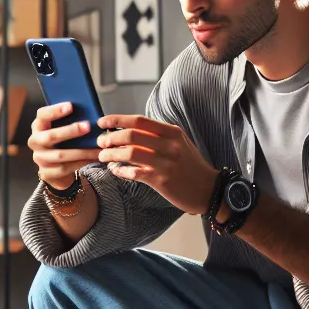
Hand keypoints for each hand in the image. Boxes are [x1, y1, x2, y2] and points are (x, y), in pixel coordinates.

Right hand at [28, 103, 100, 189]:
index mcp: (39, 126)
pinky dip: (81, 163)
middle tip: (87, 126)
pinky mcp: (46, 173)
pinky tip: (93, 158)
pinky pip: (65, 168)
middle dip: (70, 131)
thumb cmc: (63, 142)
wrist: (56, 168)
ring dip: (81, 151)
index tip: (70, 106)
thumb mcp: (63, 129)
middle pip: (50, 136)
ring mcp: (39, 158)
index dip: (55, 110)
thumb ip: (71, 121)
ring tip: (97, 147)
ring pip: (60, 155)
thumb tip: (90, 112)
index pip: (42, 115)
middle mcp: (35, 141)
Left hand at [95, 114, 218, 215]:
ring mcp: (165, 163)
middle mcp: (169, 145)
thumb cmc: (190, 166)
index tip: (102, 121)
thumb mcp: (179, 143)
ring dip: (111, 154)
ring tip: (103, 157)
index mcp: (172, 132)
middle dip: (110, 138)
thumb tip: (128, 130)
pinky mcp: (161, 180)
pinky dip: (120, 171)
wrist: (208, 189)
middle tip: (101, 143)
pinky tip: (115, 171)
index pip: (139, 120)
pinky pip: (133, 172)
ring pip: (129, 153)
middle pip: (130, 135)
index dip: (117, 119)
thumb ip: (158, 136)